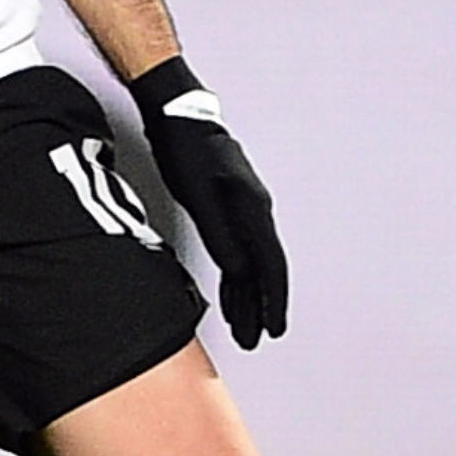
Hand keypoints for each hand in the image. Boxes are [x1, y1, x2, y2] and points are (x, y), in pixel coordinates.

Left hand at [132, 60, 287, 346]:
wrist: (180, 117)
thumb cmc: (188, 149)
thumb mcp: (200, 194)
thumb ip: (220, 233)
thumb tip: (238, 269)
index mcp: (252, 209)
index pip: (270, 264)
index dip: (273, 300)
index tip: (275, 328)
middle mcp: (256, 212)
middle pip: (265, 269)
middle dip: (263, 307)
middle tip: (259, 339)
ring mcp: (245, 211)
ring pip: (252, 264)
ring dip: (249, 297)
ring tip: (246, 329)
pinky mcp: (230, 210)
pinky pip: (239, 252)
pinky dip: (236, 278)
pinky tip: (232, 296)